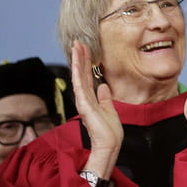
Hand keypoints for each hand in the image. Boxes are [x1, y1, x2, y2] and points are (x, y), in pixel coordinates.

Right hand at [70, 41, 122, 163]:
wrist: (110, 144)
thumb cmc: (109, 131)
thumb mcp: (110, 109)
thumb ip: (105, 98)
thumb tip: (104, 86)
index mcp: (91, 99)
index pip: (88, 77)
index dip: (86, 62)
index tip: (85, 49)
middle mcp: (85, 98)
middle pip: (82, 74)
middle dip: (80, 57)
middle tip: (78, 42)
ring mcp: (84, 101)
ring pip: (79, 77)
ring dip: (78, 61)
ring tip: (76, 47)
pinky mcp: (85, 105)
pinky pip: (80, 86)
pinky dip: (78, 74)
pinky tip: (77, 63)